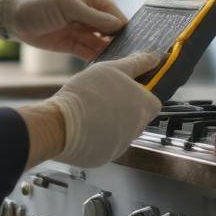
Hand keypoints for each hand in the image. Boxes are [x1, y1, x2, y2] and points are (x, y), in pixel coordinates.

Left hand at [0, 0, 126, 58]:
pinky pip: (89, 54)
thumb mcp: (68, 6)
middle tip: (132, 62)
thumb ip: (93, 16)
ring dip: (109, 55)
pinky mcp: (72, 45)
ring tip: (119, 70)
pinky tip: (104, 70)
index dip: (128, 29)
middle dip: (121, 45)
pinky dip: (96, 60)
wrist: (13, 16)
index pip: (117, 16)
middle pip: (112, 33)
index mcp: (93, 1)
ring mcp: (82, 32)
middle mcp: (91, 17)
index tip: (140, 45)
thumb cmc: (40, 3)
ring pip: (102, 46)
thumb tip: (118, 25)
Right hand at [43, 52, 161, 167]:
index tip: (128, 88)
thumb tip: (153, 58)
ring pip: (122, 131)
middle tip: (105, 97)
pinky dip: (98, 136)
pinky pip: (106, 144)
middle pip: (138, 117)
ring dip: (111, 122)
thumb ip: (136, 64)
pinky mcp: (105, 157)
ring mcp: (122, 145)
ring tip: (92, 110)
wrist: (61, 123)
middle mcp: (138, 129)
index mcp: (144, 106)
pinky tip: (85, 125)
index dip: (141, 94)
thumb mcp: (113, 69)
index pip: (154, 101)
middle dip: (125, 108)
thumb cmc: (87, 94)